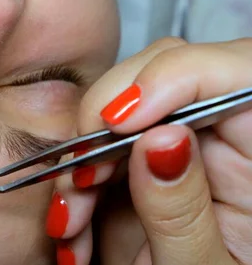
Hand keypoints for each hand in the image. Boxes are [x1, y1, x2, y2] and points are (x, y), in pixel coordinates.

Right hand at [47, 38, 251, 264]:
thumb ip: (182, 212)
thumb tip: (156, 139)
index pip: (238, 72)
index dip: (172, 76)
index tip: (116, 122)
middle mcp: (234, 137)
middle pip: (168, 72)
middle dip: (106, 119)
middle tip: (79, 177)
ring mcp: (189, 145)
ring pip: (124, 106)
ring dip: (81, 160)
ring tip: (68, 224)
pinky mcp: (150, 161)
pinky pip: (103, 146)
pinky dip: (76, 182)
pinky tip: (70, 229)